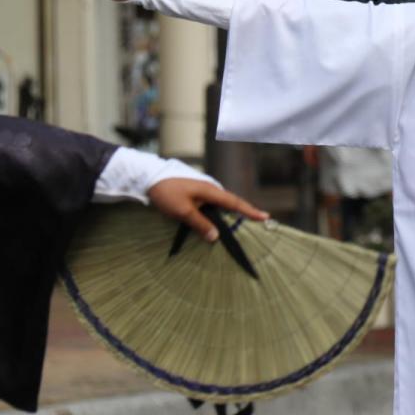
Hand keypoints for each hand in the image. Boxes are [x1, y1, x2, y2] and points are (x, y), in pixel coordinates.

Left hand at [148, 178, 269, 241]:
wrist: (148, 177)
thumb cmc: (166, 193)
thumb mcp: (182, 211)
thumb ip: (199, 224)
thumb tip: (216, 236)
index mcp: (210, 191)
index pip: (234, 203)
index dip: (250, 211)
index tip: (265, 217)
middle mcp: (210, 188)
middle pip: (231, 202)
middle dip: (245, 211)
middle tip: (259, 220)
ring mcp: (203, 189)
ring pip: (221, 203)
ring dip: (231, 211)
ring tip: (242, 221)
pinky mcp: (195, 192)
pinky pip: (213, 203)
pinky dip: (219, 211)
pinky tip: (218, 218)